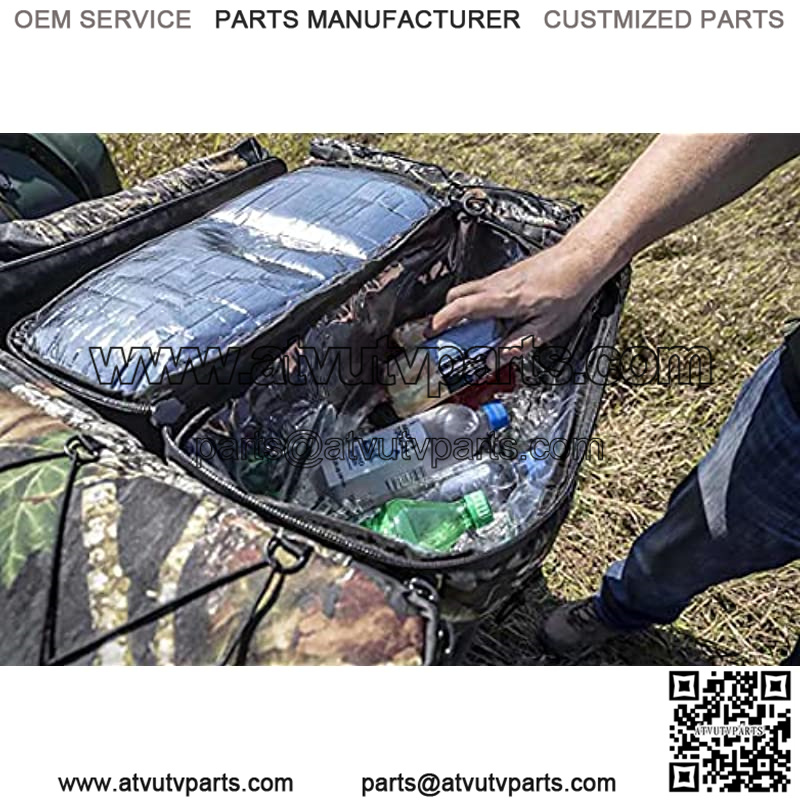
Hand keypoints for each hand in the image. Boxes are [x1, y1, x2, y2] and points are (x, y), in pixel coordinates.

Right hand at [430, 241, 603, 351]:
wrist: (581, 260)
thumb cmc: (569, 290)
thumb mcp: (546, 328)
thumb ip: (518, 344)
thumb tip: (495, 359)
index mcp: (505, 300)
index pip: (464, 307)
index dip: (443, 319)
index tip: (431, 331)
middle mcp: (498, 285)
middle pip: (457, 296)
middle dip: (444, 315)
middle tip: (443, 334)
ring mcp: (500, 277)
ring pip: (467, 290)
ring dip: (460, 309)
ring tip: (465, 330)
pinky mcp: (506, 275)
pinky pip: (481, 288)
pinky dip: (475, 303)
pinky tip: (488, 318)